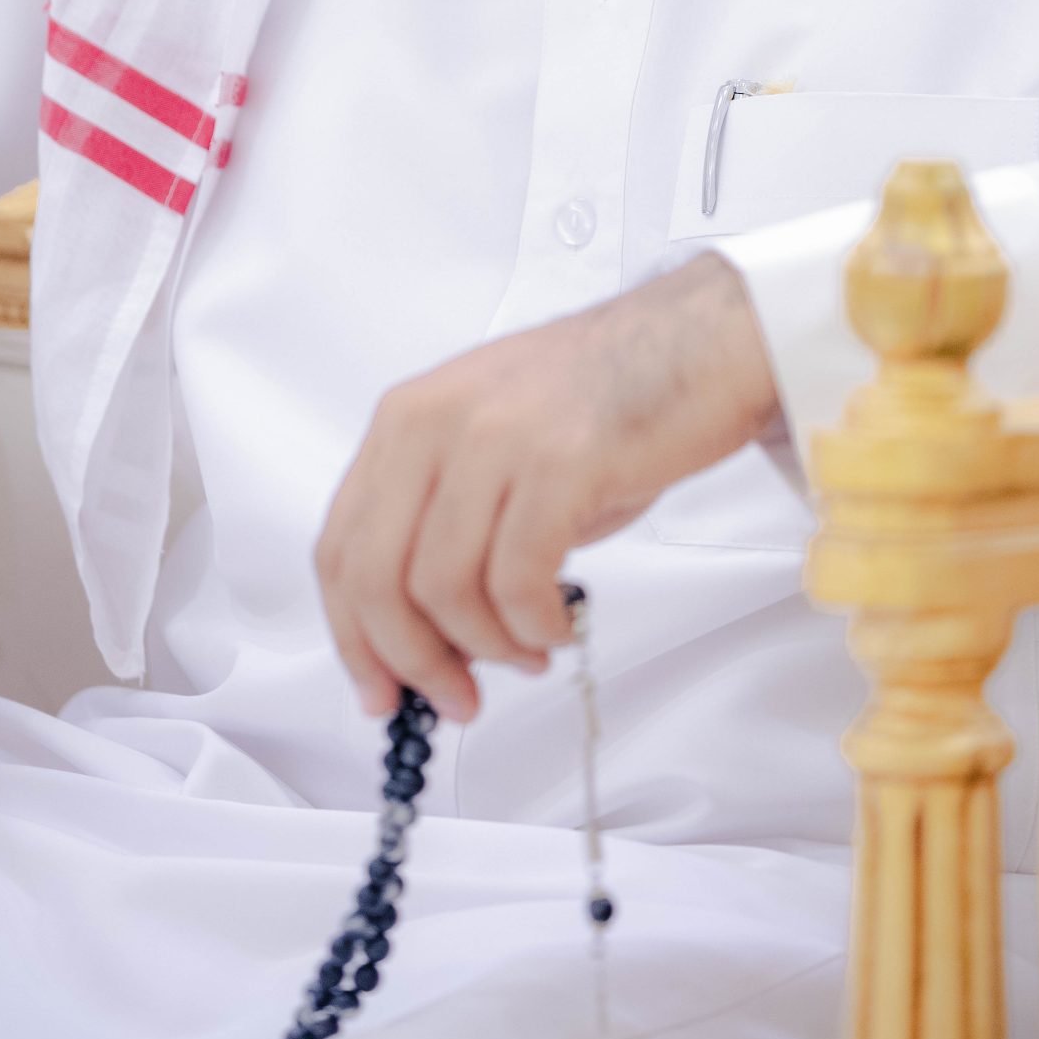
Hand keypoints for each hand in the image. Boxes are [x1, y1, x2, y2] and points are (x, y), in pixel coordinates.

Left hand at [315, 252, 779, 724]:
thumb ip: (448, 526)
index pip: (339, 546)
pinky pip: (518, 579)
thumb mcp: (495, 447)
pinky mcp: (558, 461)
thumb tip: (429, 636)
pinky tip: (558, 626)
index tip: (380, 690)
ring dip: (486, 647)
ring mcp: (495, 437)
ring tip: (528, 652)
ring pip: (444, 588)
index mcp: (408, 417)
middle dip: (412, 660)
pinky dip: (535, 625)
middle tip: (454, 698)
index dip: (354, 636)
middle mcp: (437, 421)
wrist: (698, 340)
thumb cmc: (608, 396)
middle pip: (377, 577)